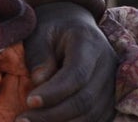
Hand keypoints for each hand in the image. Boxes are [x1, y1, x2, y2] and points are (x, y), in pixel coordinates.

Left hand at [16, 3, 114, 121]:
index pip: (76, 74)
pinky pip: (96, 120)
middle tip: (23, 120)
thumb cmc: (52, 28)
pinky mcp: (111, 99)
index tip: (29, 101)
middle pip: (85, 100)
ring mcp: (113, 83)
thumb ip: (39, 54)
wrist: (74, 25)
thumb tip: (39, 81)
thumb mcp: (40, 31)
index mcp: (89, 42)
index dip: (54, 92)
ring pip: (92, 115)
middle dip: (53, 114)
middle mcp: (108, 64)